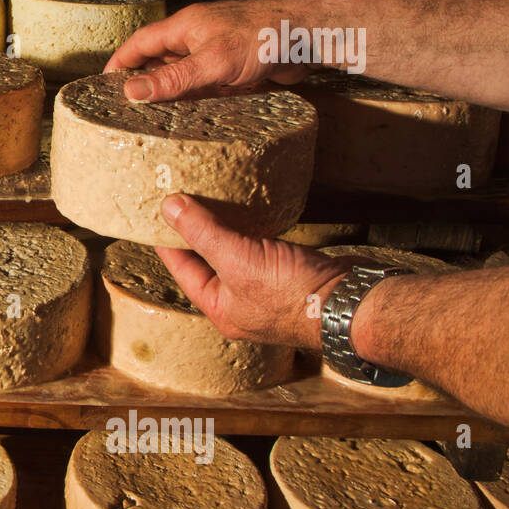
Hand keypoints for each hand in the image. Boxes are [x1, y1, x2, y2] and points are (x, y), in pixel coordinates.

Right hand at [104, 0, 312, 101]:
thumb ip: (171, 79)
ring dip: (171, 93)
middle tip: (125, 107)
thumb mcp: (210, 62)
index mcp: (184, 27)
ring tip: (153, 118)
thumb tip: (131, 91)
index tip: (103, 83)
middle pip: (160, 60)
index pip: (140, 43)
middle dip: (143, 81)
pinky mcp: (234, 68)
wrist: (308, 36)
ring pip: (184, 75)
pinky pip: (206, 85)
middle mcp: (197, 38)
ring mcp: (216, 53)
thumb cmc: (261, 37)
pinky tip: (191, 117)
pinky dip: (196, 99)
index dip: (120, 62)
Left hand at [156, 194, 357, 349]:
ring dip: (225, 229)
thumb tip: (169, 206)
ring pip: (236, 254)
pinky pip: (262, 248)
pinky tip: (250, 211)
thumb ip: (203, 232)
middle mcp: (241, 303)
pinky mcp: (291, 273)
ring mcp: (268, 289)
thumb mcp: (238, 259)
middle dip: (196, 232)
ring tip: (210, 200)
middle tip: (182, 200)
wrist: (354, 301)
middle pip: (208, 261)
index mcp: (220, 308)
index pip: (182, 269)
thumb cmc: (295, 293)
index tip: (153, 215)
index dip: (167, 240)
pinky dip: (253, 229)